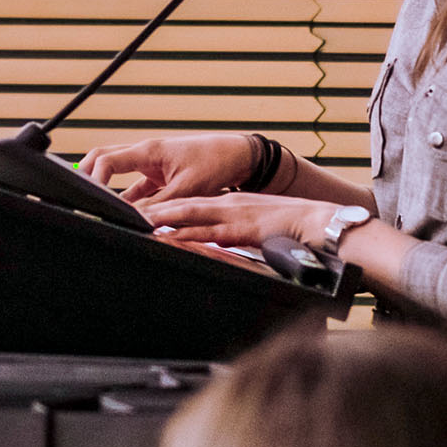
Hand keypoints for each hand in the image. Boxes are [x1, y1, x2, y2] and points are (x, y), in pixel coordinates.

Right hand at [80, 133, 251, 204]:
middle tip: (79, 198)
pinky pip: (134, 188)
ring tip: (96, 208)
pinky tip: (123, 215)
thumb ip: (159, 205)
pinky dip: (126, 200)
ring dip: (106, 189)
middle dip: (87, 176)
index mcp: (149, 150)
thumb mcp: (186, 188)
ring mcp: (150, 164)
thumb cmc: (216, 163)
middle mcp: (145, 154)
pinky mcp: (158, 175)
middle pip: (103, 159)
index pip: (106, 159)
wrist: (238, 156)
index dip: (93, 179)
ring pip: (117, 174)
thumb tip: (136, 220)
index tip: (89, 197)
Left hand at [132, 191, 335, 246]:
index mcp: (232, 203)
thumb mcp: (259, 227)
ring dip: (161, 219)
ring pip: (189, 215)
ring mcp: (233, 215)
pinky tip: (168, 239)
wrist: (319, 222)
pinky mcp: (241, 229)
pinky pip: (207, 233)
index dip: (165, 205)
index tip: (143, 209)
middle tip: (126, 211)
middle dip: (154, 208)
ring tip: (136, 221)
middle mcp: (228, 205)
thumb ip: (238, 233)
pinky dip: (185, 235)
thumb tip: (221, 243)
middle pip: (182, 205)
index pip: (191, 203)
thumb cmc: (293, 228)